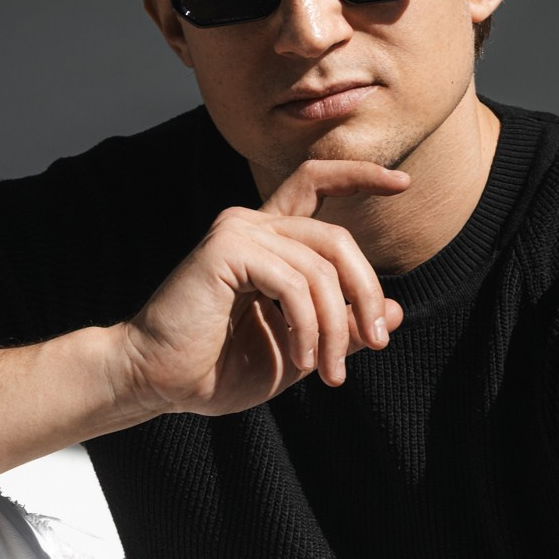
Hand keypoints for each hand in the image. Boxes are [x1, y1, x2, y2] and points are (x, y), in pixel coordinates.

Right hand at [121, 159, 408, 416]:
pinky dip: (307, 326)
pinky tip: (301, 359)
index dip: (359, 175)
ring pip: (320, 267)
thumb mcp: (299, 350)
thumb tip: (395, 311)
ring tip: (328, 373)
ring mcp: (237, 231)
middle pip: (337, 239)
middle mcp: (252, 223)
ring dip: (335, 327)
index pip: (316, 183)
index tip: (402, 182)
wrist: (156, 382)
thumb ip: (341, 328)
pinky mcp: (226, 249)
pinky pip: (294, 283)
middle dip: (366, 293)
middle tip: (377, 342)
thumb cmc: (216, 370)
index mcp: (267, 240)